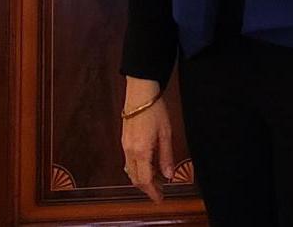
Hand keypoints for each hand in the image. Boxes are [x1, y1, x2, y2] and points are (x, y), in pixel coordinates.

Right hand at [119, 77, 174, 202]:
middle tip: (161, 190)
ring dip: (142, 179)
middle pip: (135, 178)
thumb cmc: (155, 110)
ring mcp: (125, 146)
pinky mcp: (124, 141)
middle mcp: (129, 151)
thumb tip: (169, 175)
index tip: (160, 199)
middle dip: (148, 187)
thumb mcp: (166, 134)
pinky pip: (128, 162)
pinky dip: (138, 169)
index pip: (145, 180)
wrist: (140, 94)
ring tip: (158, 179)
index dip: (152, 192)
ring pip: (130, 171)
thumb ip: (166, 156)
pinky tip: (149, 166)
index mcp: (141, 151)